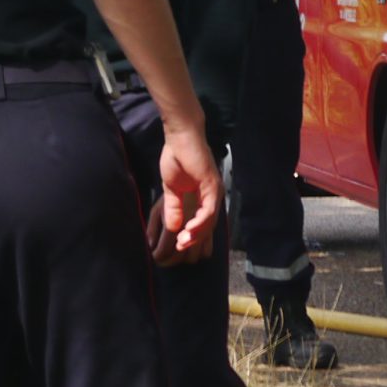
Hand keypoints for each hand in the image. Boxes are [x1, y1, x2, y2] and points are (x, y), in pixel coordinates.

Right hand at [153, 124, 221, 258]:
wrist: (179, 138)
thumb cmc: (176, 158)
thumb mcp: (171, 190)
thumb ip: (173, 208)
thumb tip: (173, 228)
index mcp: (203, 196)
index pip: (202, 222)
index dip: (191, 236)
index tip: (177, 245)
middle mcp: (213, 196)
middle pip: (208, 225)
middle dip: (194, 239)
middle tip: (179, 248)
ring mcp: (214, 191)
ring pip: (210, 220)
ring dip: (197, 234)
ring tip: (182, 243)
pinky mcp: (212, 185)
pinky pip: (209, 210)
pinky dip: (200, 222)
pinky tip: (188, 229)